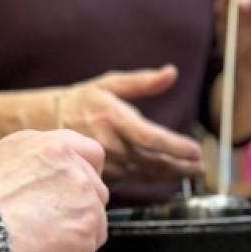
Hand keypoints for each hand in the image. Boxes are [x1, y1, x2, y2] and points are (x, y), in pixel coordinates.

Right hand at [0, 129, 109, 251]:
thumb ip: (28, 172)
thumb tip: (35, 186)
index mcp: (48, 147)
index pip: (90, 153)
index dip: (85, 176)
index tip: (76, 193)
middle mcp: (72, 168)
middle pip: (96, 194)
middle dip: (78, 215)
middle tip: (46, 232)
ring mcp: (84, 201)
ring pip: (92, 229)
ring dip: (69, 245)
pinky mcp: (87, 233)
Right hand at [53, 67, 204, 181]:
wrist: (48, 123)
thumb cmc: (85, 100)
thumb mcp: (111, 84)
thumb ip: (143, 82)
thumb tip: (171, 73)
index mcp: (115, 119)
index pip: (151, 138)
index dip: (175, 146)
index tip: (196, 150)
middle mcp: (112, 144)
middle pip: (153, 160)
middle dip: (181, 165)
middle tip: (202, 166)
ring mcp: (107, 162)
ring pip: (146, 173)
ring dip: (172, 174)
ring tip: (194, 171)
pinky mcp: (104, 174)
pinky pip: (135, 178)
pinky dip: (155, 178)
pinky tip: (169, 175)